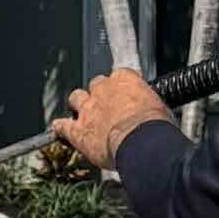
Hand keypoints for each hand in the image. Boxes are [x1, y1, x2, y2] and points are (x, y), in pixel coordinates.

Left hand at [59, 71, 174, 172]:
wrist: (141, 142)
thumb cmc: (154, 126)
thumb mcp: (159, 108)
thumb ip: (148, 106)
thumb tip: (154, 115)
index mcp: (125, 80)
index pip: (120, 75)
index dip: (121, 87)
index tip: (125, 95)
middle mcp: (103, 90)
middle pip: (96, 83)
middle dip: (99, 93)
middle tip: (106, 105)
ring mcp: (88, 109)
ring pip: (76, 98)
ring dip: (78, 104)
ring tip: (81, 112)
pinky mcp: (78, 130)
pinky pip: (63, 126)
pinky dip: (60, 127)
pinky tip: (59, 128)